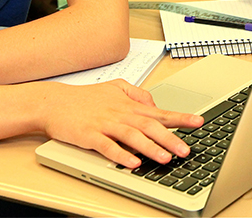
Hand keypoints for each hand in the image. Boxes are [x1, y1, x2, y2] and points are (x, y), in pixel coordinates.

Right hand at [42, 79, 203, 168]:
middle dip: (170, 138)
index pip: (159, 112)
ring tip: (164, 158)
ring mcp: (105, 124)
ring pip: (132, 137)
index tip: (198, 122)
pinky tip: (132, 163)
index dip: (180, 117)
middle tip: (186, 150)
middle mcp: (120, 114)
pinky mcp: (89, 135)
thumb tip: (154, 103)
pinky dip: (121, 155)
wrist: (53, 102)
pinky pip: (107, 147)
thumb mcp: (115, 88)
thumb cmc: (84, 98)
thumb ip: (137, 94)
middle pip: (150, 126)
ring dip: (150, 148)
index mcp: (128, 105)